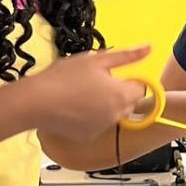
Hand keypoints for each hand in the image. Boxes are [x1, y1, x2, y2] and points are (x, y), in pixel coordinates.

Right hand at [25, 46, 150, 143]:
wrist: (35, 102)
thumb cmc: (65, 76)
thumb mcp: (96, 59)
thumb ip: (126, 56)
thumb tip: (149, 48)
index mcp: (122, 95)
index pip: (140, 88)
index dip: (127, 80)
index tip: (109, 75)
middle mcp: (117, 115)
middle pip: (128, 103)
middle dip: (116, 94)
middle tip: (92, 83)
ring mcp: (103, 128)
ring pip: (112, 115)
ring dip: (104, 106)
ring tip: (80, 94)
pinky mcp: (88, 137)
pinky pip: (96, 126)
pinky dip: (89, 118)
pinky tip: (73, 108)